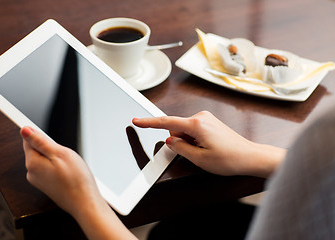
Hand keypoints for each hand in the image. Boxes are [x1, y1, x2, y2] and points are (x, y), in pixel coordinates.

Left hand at [21, 127, 104, 216]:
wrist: (85, 203)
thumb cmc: (76, 180)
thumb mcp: (60, 153)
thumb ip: (40, 141)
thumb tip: (24, 130)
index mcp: (32, 163)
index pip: (29, 141)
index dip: (43, 137)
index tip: (54, 142)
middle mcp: (32, 173)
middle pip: (38, 150)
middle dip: (52, 148)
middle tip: (66, 156)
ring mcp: (39, 181)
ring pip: (46, 159)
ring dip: (58, 158)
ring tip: (70, 166)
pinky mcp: (47, 186)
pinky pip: (50, 169)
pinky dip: (60, 168)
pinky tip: (69, 173)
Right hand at [133, 111, 284, 177]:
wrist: (250, 157)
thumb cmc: (230, 159)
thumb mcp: (199, 159)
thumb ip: (179, 148)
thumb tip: (169, 140)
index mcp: (197, 124)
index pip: (166, 122)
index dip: (149, 123)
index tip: (137, 120)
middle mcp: (201, 117)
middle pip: (176, 129)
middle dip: (179, 142)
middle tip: (196, 154)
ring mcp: (206, 119)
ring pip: (184, 131)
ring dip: (188, 142)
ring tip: (205, 152)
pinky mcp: (210, 122)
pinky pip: (193, 130)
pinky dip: (194, 140)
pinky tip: (207, 148)